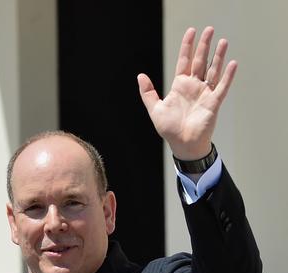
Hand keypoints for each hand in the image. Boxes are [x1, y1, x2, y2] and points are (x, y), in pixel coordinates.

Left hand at [138, 27, 236, 159]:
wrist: (182, 144)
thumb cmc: (169, 128)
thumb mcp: (155, 108)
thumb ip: (147, 92)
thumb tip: (140, 75)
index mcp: (179, 86)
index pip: (184, 61)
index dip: (187, 47)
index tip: (191, 32)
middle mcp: (193, 86)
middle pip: (200, 61)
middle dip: (204, 45)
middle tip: (210, 29)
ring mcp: (205, 93)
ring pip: (213, 70)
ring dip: (218, 56)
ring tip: (223, 41)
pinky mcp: (213, 102)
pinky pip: (222, 86)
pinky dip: (227, 75)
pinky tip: (232, 63)